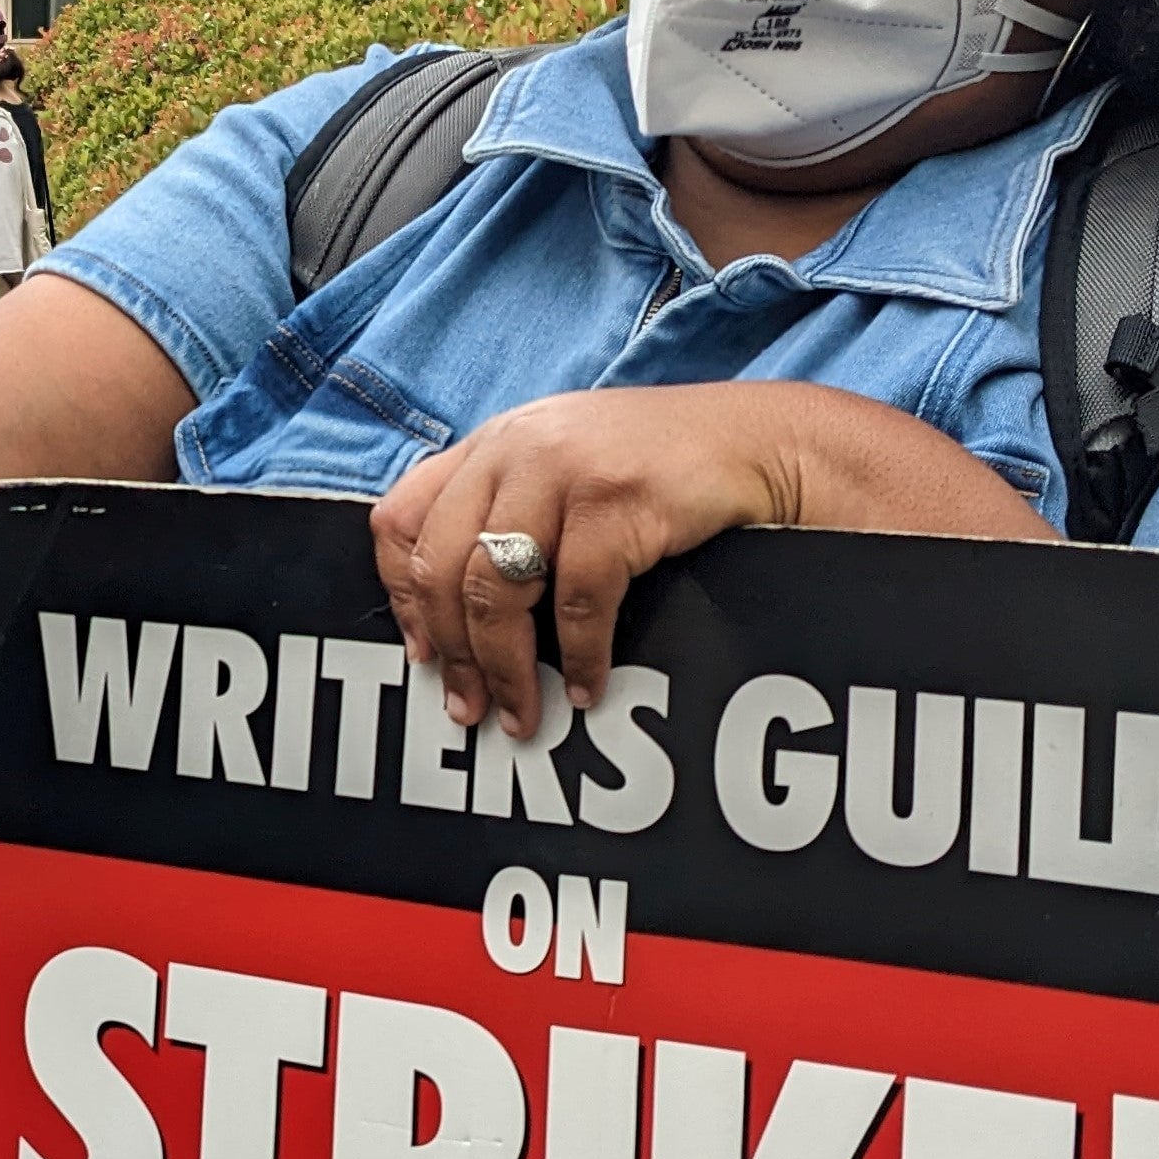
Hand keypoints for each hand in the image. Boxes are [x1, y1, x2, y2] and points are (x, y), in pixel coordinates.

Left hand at [372, 384, 799, 741]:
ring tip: (522, 716)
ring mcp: (563, 469)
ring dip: (507, 669)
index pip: (400, 519)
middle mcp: (514, 449)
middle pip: (441, 566)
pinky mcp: (617, 498)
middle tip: (467, 708)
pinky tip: (591, 688)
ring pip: (497, 589)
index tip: (421, 654)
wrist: (758, 442)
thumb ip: (508, 511)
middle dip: (452, 653)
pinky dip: (582, 658)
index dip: (402, 597)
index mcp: (491, 445)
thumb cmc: (659, 469)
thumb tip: (456, 618)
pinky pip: (578, 600)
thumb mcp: (564, 467)